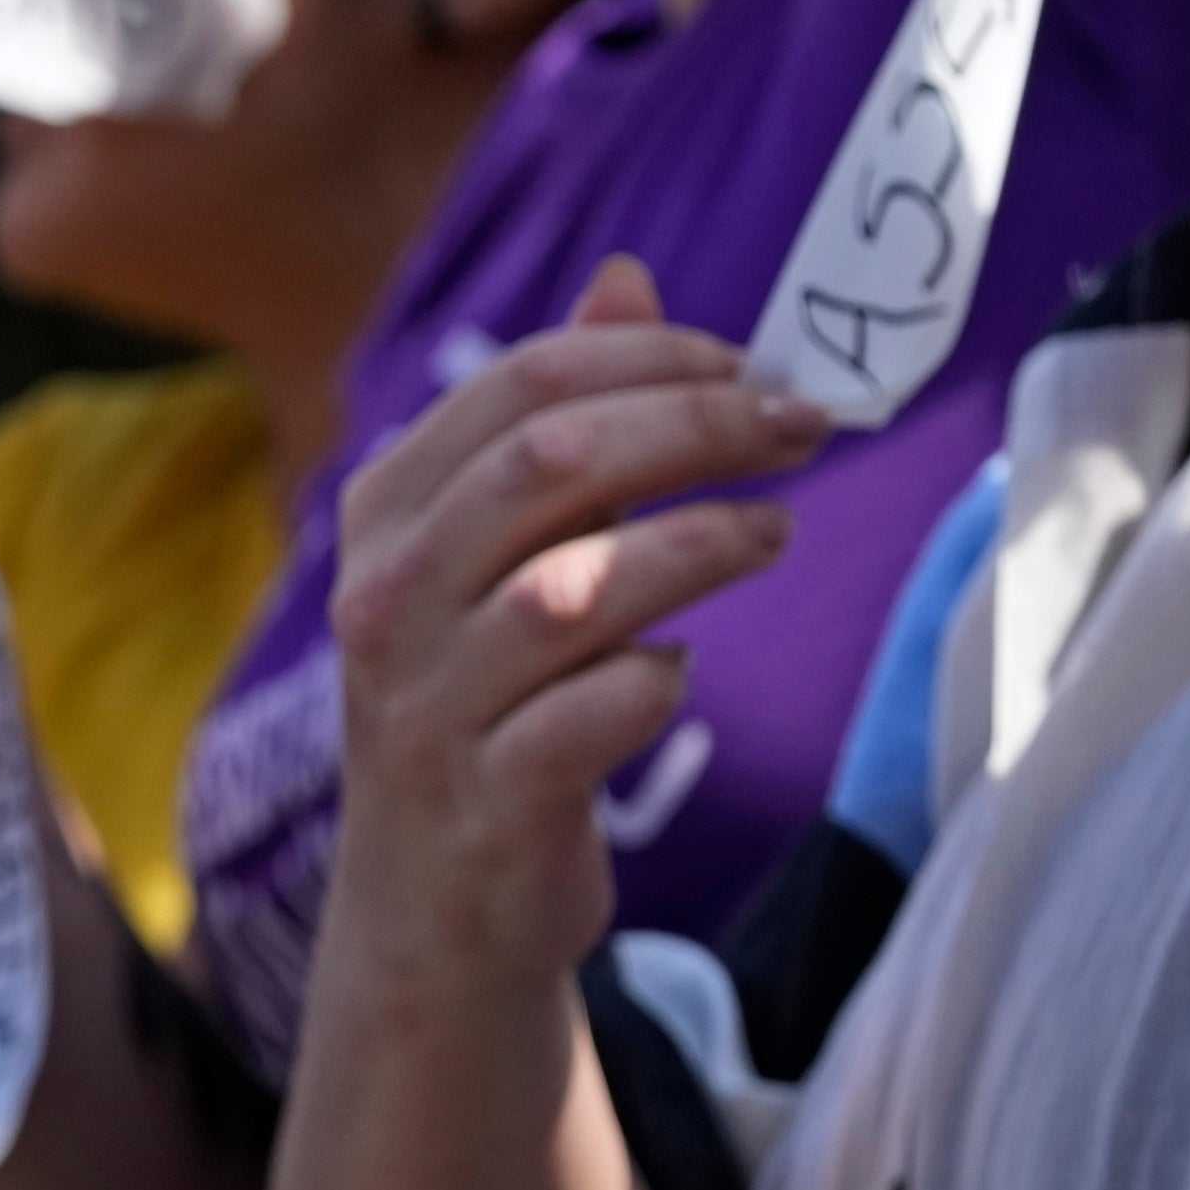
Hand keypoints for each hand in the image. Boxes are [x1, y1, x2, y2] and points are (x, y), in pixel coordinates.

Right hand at [321, 261, 820, 982]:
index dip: (653, 359)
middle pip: (552, 461)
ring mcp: (429, 705)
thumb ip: (565, 414)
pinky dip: (658, 681)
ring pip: (578, 587)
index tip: (753, 365)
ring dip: (703, 542)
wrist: (437, 910)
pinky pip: (599, 712)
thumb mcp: (507, 547)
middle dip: (698, 424)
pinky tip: (675, 674)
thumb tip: (626, 279)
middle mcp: (387, 599)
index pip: (521, 383)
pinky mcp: (489, 802)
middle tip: (802, 427)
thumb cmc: (491, 693)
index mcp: (388, 510)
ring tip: (776, 530)